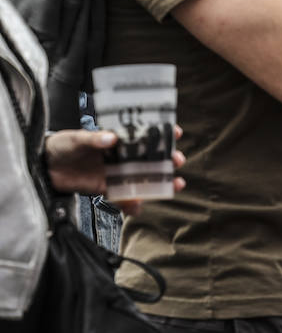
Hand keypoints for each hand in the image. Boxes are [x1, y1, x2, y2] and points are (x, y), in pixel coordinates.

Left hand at [44, 127, 186, 211]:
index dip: (162, 131)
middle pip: (149, 156)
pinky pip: (122, 196)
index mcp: (117, 138)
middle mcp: (120, 155)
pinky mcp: (105, 188)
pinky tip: (140, 208)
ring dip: (159, 182)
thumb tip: (111, 139)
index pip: (144, 133)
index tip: (176, 132)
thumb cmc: (61, 145)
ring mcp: (115, 172)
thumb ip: (94, 139)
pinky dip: (131, 203)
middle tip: (178, 161)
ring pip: (142, 177)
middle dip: (167, 159)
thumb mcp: (76, 139)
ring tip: (175, 185)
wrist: (44, 167)